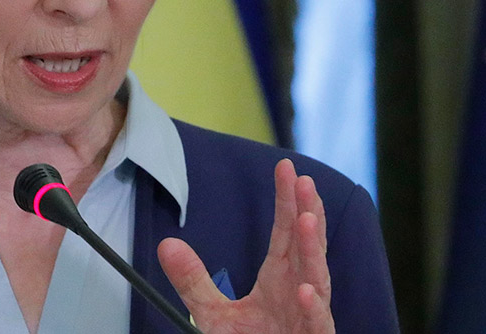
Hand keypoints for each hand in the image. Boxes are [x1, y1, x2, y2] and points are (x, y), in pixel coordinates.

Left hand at [158, 158, 332, 333]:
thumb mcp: (214, 314)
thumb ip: (195, 280)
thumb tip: (167, 245)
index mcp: (280, 279)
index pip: (286, 233)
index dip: (287, 201)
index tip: (286, 168)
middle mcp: (299, 292)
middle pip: (306, 246)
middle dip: (307, 213)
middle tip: (304, 181)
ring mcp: (308, 317)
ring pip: (318, 279)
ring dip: (314, 251)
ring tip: (308, 220)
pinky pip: (317, 325)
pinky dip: (314, 308)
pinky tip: (307, 290)